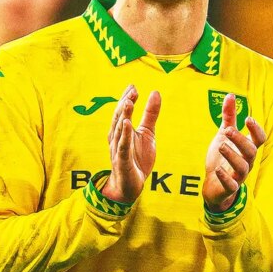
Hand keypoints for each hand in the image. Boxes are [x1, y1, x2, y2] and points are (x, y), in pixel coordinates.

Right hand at [100, 85, 160, 202]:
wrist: (130, 185)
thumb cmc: (137, 158)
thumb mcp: (147, 133)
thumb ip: (150, 114)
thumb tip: (155, 92)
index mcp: (122, 130)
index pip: (122, 111)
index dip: (126, 98)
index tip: (133, 86)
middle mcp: (117, 138)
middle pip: (119, 117)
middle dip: (125, 103)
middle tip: (132, 91)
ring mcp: (118, 149)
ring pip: (119, 130)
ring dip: (124, 115)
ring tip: (129, 102)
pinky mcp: (122, 161)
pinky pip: (122, 146)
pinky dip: (124, 135)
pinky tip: (127, 124)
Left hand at [202, 93, 265, 211]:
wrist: (213, 184)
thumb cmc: (222, 157)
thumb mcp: (224, 135)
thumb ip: (228, 117)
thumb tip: (230, 95)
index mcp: (246, 148)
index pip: (259, 139)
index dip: (256, 130)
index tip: (248, 118)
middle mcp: (246, 162)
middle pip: (251, 151)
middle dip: (241, 140)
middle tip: (227, 130)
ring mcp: (238, 175)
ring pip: (242, 167)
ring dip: (232, 155)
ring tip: (220, 145)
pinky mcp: (229, 187)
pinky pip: (231, 184)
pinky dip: (225, 177)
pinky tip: (218, 169)